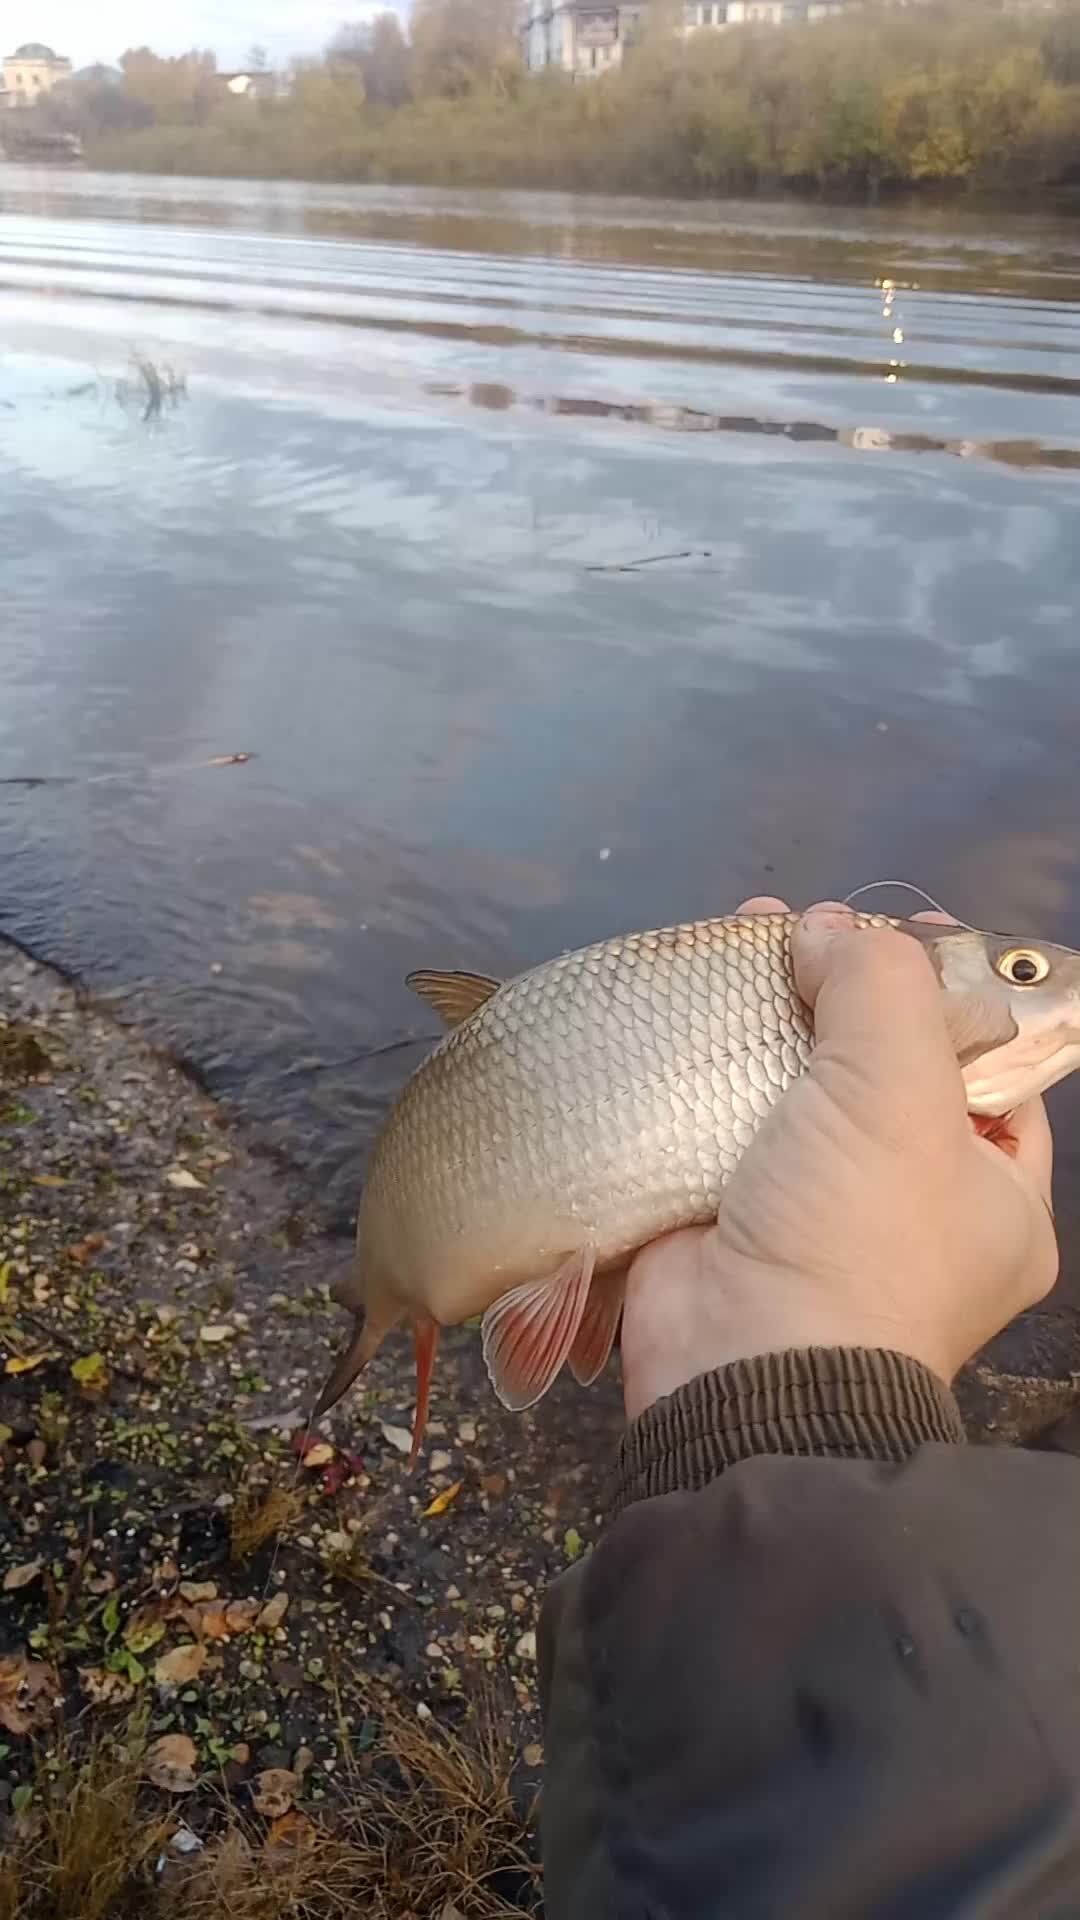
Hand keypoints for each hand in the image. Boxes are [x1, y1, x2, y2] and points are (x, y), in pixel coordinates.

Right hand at [621, 898, 1057, 1419]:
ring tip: (741, 935)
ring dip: (771, 1011)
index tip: (901, 928)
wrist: (741, 1368)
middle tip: (803, 927)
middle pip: (884, 1064)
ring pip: (799, 1083)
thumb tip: (825, 935)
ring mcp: (817, 1211)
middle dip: (844, 988)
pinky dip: (708, 1060)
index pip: (991, 1067)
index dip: (949, 990)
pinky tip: (690, 997)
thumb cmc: (857, 1235)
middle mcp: (914, 1206)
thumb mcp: (901, 1087)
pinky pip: (727, 1118)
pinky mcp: (732, 1212)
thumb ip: (881, 983)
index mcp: (995, 1195)